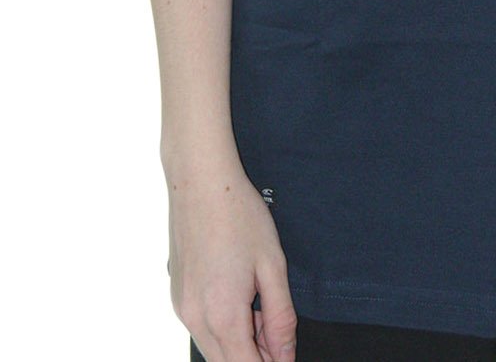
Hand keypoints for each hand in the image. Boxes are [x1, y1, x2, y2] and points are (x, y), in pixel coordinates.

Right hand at [167, 158, 297, 361]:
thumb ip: (280, 317)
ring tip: (261, 306)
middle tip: (279, 331)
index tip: (286, 353)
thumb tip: (284, 355)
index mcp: (223, 315)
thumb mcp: (272, 265)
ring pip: (214, 348)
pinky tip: (241, 297)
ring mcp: (183, 309)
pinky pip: (203, 328)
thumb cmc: (239, 215)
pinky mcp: (178, 297)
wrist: (200, 181)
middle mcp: (195, 319)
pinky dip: (224, 327)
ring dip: (240, 343)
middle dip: (256, 357)